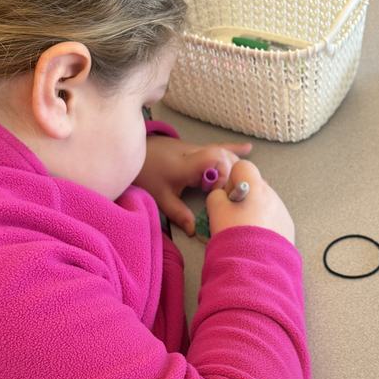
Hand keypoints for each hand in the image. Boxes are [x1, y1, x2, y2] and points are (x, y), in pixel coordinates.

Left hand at [135, 136, 251, 235]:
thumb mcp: (161, 197)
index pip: (216, 160)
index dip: (224, 176)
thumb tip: (194, 231)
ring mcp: (195, 147)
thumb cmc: (145, 174)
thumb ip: (179, 213)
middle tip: (236, 194)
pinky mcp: (194, 147)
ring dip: (236, 167)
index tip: (220, 193)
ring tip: (247, 182)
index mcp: (187, 164)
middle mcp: (195, 152)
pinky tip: (249, 147)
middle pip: (224, 157)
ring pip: (224, 153)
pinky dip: (233, 149)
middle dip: (234, 174)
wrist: (130, 151)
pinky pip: (217, 147)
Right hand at [206, 159, 294, 244]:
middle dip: (244, 198)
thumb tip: (222, 196)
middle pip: (255, 186)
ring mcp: (283, 212)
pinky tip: (257, 240)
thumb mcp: (215, 211)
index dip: (232, 181)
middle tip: (234, 218)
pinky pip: (274, 219)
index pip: (243, 167)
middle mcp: (273, 196)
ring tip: (246, 233)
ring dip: (254, 212)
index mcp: (256, 187)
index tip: (227, 199)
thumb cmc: (233, 236)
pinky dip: (265, 225)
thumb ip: (216, 196)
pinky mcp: (288, 228)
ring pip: (265, 203)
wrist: (255, 267)